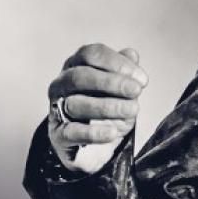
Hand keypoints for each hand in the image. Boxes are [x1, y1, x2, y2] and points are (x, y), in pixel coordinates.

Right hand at [47, 44, 147, 173]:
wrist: (90, 144)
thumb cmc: (105, 106)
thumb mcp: (120, 87)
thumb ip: (125, 70)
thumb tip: (131, 55)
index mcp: (76, 65)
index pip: (91, 54)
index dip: (117, 63)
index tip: (141, 78)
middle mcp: (62, 83)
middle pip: (81, 76)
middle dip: (111, 82)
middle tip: (136, 91)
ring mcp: (56, 108)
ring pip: (76, 104)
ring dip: (107, 107)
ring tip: (131, 110)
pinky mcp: (58, 134)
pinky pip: (72, 132)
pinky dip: (93, 133)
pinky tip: (112, 132)